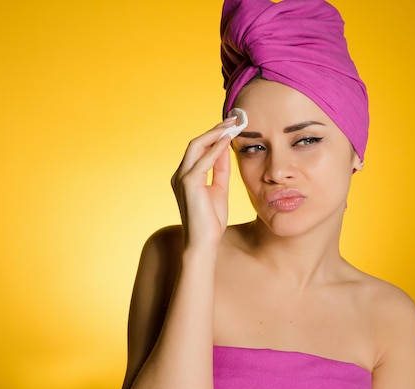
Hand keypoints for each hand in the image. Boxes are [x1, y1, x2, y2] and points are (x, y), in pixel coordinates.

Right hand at [171, 117, 236, 247]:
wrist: (204, 242)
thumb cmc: (211, 220)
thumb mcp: (219, 188)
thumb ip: (220, 168)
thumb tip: (225, 148)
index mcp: (186, 175)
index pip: (199, 149)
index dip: (215, 135)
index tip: (232, 126)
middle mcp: (180, 174)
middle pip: (196, 143)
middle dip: (215, 129)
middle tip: (234, 120)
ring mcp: (181, 178)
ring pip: (197, 146)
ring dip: (216, 134)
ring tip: (233, 125)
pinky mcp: (188, 183)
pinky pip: (203, 160)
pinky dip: (216, 149)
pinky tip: (227, 141)